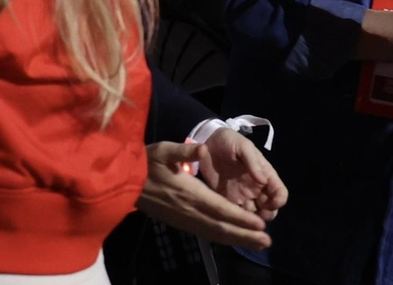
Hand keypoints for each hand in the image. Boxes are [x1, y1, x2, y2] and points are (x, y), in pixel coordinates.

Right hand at [138, 141, 270, 249]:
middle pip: (222, 227)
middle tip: (267, 241)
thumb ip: (184, 150)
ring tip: (258, 244)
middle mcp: (190, 210)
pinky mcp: (181, 222)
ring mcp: (185, 219)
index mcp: (190, 192)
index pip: (221, 208)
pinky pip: (206, 234)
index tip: (260, 223)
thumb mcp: (163, 150)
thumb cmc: (145, 163)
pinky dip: (223, 239)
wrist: (124, 182)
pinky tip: (233, 240)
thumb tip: (203, 148)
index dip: (241, 218)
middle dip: (246, 234)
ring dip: (238, 240)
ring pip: (215, 234)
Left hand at [199, 128, 286, 219]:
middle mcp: (257, 188)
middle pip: (270, 209)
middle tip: (257, 216)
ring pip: (254, 214)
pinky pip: (236, 213)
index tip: (271, 204)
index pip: (280, 193)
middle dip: (268, 215)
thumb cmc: (229, 142)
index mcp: (265, 175)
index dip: (279, 201)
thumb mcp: (242, 146)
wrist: (207, 142)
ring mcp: (243, 195)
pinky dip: (237, 218)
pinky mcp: (227, 199)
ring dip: (253, 220)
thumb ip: (253, 162)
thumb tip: (263, 180)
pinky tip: (232, 219)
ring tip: (244, 219)